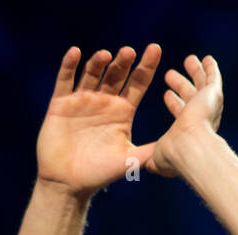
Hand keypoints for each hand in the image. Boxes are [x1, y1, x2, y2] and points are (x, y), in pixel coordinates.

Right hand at [36, 44, 163, 194]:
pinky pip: (65, 80)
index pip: (138, 83)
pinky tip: (75, 53)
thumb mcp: (129, 161)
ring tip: (106, 55)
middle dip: (123, 62)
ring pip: (92, 73)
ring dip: (98, 62)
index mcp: (122, 111)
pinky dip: (69, 66)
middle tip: (130, 52)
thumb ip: (149, 151)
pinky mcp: (61, 104)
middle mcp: (104, 102)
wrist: (68, 183)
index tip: (155, 49)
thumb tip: (176, 147)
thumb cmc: (99, 174)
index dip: (146, 66)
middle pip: (116, 74)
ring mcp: (82, 100)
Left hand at [147, 54, 223, 177]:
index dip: (174, 104)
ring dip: (195, 73)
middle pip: (190, 97)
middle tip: (170, 76)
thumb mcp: (158, 160)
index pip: (180, 113)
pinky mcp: (213, 94)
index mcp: (187, 131)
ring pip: (201, 84)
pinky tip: (208, 60)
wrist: (190, 149)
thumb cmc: (174, 157)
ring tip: (189, 61)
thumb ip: (152, 160)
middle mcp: (200, 118)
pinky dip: (211, 69)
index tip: (166, 96)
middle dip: (181, 86)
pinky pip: (213, 77)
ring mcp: (208, 105)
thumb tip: (146, 167)